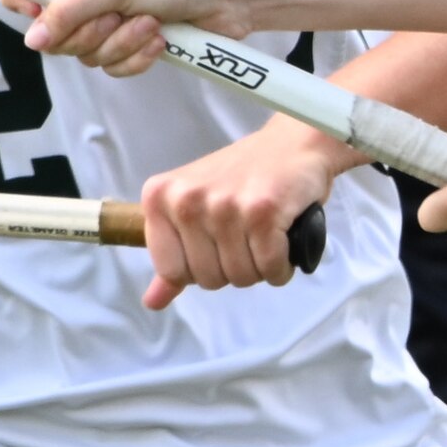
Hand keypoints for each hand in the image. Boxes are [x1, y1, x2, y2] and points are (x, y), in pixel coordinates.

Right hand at [16, 0, 252, 76]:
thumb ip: (67, 10)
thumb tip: (33, 40)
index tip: (39, 13)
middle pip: (52, 29)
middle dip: (84, 33)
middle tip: (113, 17)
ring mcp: (110, 16)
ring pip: (85, 52)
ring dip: (118, 45)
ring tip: (149, 23)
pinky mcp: (132, 41)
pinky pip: (112, 66)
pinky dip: (135, 58)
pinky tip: (160, 40)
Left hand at [129, 121, 344, 311]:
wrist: (294, 144)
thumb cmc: (243, 176)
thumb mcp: (195, 208)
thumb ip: (172, 256)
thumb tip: (152, 301)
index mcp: (160, 197)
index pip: (172, 271)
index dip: (201, 268)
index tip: (217, 244)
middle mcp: (187, 199)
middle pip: (208, 279)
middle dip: (234, 269)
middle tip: (247, 236)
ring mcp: (224, 205)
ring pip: (241, 277)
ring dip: (261, 268)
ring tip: (265, 236)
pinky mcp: (263, 211)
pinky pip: (270, 268)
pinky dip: (282, 267)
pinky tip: (283, 241)